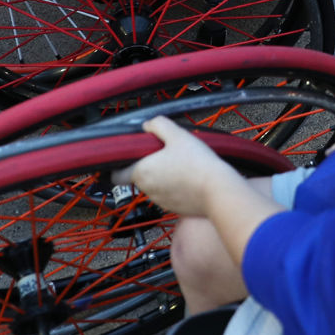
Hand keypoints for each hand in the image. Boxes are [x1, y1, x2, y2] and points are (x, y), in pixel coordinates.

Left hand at [115, 116, 242, 217]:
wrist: (218, 190)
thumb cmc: (197, 162)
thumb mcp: (177, 134)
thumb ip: (158, 125)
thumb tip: (147, 126)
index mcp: (142, 172)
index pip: (116, 175)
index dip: (120, 165)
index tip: (133, 155)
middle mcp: (147, 190)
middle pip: (139, 177)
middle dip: (148, 165)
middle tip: (166, 153)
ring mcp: (160, 201)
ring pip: (154, 186)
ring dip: (162, 176)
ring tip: (181, 164)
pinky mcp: (174, 208)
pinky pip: (168, 195)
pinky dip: (174, 188)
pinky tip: (188, 178)